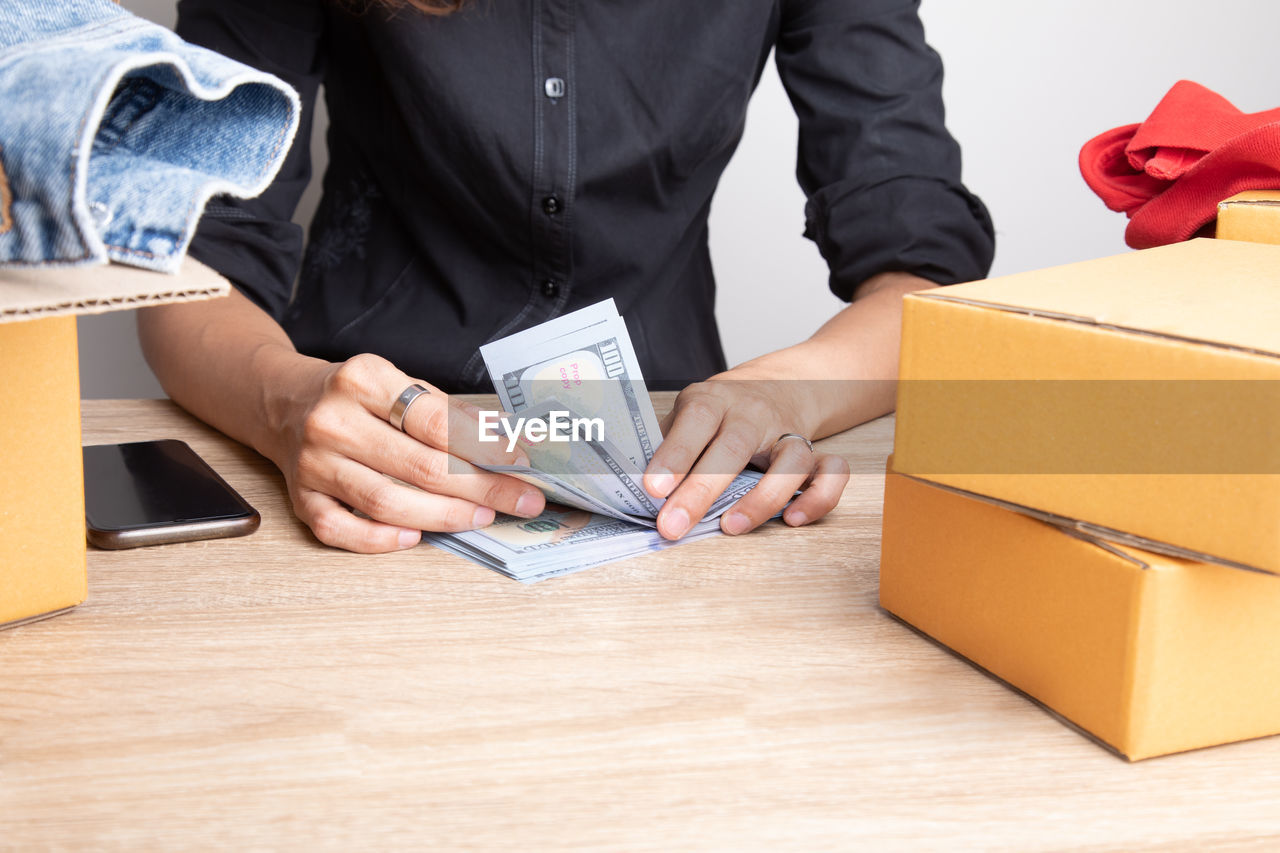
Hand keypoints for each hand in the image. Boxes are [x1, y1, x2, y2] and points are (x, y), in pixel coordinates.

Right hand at [269, 353, 545, 552]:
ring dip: (444, 516)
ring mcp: (313, 463)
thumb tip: (509, 444)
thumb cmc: (357, 397)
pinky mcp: (299, 497)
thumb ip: (445, 412)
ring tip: (482, 516)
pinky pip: (341, 529)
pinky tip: (415, 537)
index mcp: (363, 380)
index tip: (522, 461)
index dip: (485, 446)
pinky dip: (380, 539)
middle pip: (420, 467)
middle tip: (521, 500)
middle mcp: (333, 421)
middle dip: (481, 488)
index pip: (436, 421)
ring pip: (387, 502)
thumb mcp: (397, 382)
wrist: (282, 401)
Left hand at [641, 378, 849, 539]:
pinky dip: (819, 497)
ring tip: (730, 528)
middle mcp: (752, 414)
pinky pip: (832, 472)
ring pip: (790, 461)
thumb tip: (621, 488)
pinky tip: (793, 520)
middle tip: (672, 527)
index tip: (651, 488)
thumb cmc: (717, 413)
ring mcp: (788, 432)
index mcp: (711, 402)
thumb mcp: (685, 415)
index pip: (692, 422)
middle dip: (700, 491)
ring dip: (761, 498)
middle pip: (732, 448)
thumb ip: (662, 446)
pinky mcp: (816, 452)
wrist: (780, 384)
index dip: (673, 455)